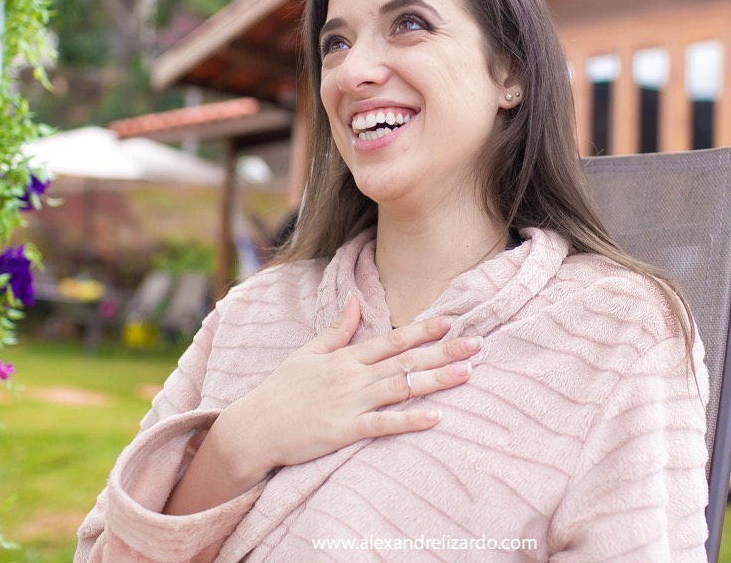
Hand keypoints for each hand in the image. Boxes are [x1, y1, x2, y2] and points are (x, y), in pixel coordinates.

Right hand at [223, 296, 479, 471]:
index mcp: (345, 357)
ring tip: (467, 373)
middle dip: (443, 351)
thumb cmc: (280, 391)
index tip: (451, 322)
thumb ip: (337, 328)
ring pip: (401, 388)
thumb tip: (357, 299)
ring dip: (436, 379)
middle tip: (478, 344)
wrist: (253, 427)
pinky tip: (435, 417)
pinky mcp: (344, 431)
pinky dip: (410, 420)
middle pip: (405, 360)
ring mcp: (350, 403)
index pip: (392, 339)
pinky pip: (383, 424)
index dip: (423, 330)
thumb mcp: (307, 353)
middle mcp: (352, 376)